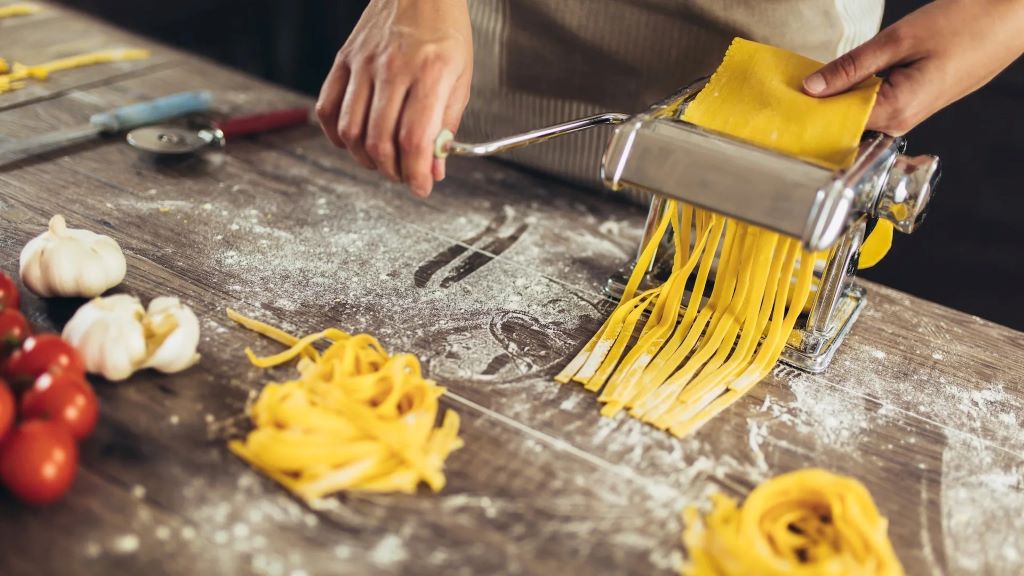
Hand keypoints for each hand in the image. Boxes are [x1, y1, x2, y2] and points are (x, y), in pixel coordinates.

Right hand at [317, 0, 472, 196]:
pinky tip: (353, 142)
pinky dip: (337, 136)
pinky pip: (328, 108)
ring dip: (366, 159)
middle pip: (380, 140)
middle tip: (405, 175)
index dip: (416, 173)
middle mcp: (393, 68)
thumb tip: (434, 169)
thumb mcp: (461, 79)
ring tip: (383, 161)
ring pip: (351, 131)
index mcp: (431, 73)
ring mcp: (363, 64)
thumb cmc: (445, 32)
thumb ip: (447, 126)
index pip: (414, 138)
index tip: (421, 188)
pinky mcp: (343, 60)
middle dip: (393, 171)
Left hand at [803, 0, 1023, 134]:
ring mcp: (910, 113)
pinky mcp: (914, 100)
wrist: (1012, 14)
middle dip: (816, 109)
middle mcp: (903, 121)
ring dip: (834, 98)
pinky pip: (874, 102)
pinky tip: (836, 79)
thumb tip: (812, 88)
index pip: (838, 126)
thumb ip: (852, 66)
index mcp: (899, 111)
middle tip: (783, 93)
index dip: (807, 118)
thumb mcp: (898, 39)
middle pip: (846, 122)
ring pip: (859, 112)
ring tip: (803, 84)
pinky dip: (854, 91)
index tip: (777, 110)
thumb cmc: (967, 24)